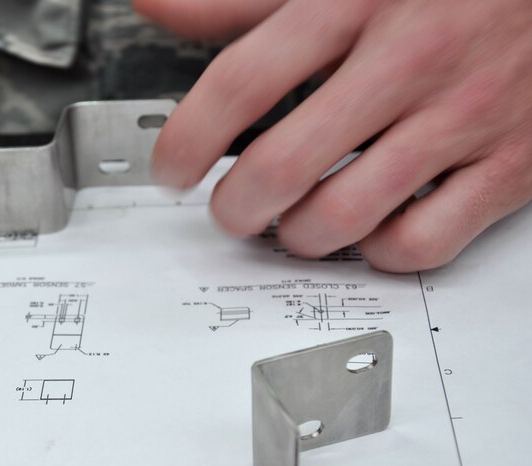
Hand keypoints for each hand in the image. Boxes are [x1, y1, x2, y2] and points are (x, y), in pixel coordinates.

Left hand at [137, 0, 531, 270]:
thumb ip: (243, 0)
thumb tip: (159, 6)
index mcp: (356, 2)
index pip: (242, 83)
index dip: (188, 140)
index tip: (171, 170)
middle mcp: (408, 60)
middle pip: (283, 167)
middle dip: (236, 208)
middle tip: (230, 209)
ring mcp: (463, 115)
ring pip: (345, 215)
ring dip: (299, 235)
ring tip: (292, 222)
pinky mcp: (510, 163)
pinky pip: (425, 241)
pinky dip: (382, 251)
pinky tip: (370, 228)